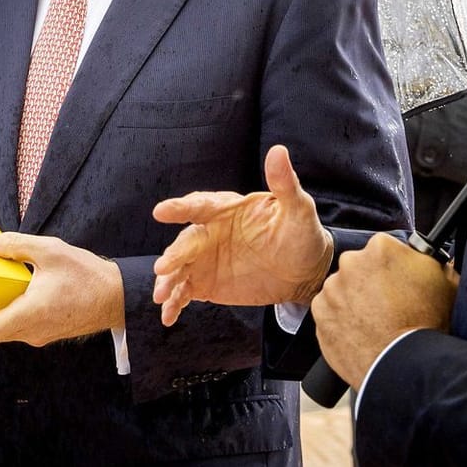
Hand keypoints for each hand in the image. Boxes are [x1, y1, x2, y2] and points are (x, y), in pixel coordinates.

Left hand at [0, 233, 121, 346]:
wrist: (117, 296)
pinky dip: (6, 317)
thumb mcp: (50, 251)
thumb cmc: (87, 276)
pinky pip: (18, 330)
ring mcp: (40, 336)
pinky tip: (8, 295)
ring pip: (4, 334)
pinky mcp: (47, 333)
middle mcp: (32, 331)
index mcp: (29, 314)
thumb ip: (15, 245)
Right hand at [150, 145, 335, 324]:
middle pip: (186, 242)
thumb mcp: (298, 210)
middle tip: (162, 268)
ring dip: (167, 281)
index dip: (180, 208)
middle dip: (173, 255)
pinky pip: (184, 291)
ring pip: (179, 268)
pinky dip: (174, 303)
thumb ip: (285, 184)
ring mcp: (205, 259)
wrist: (304, 271)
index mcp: (226, 210)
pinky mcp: (206, 283)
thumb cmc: (301, 234)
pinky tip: (167, 316)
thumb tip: (278, 151)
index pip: (200, 206)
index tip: (162, 211)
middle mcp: (210, 233)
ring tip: (161, 296)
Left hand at [310, 233, 457, 386]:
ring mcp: (332, 288)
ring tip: (377, 322)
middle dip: (372, 281)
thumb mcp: (446, 282)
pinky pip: (330, 311)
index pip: (384, 249)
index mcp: (381, 248)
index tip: (399, 280)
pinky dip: (341, 319)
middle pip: (360, 266)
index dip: (394, 266)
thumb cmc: (427, 324)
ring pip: (343, 289)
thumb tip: (427, 256)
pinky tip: (362, 332)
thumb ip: (430, 262)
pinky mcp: (320, 312)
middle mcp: (351, 262)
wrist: (404, 363)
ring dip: (355, 300)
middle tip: (389, 304)